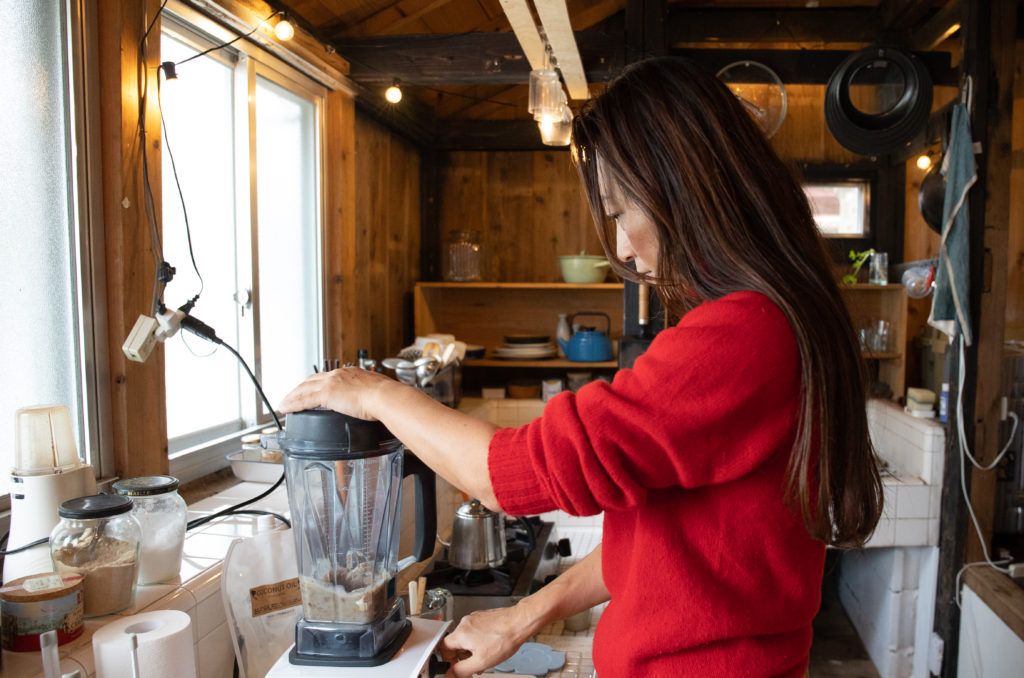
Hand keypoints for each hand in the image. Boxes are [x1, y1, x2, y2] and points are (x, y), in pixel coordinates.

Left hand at [277, 367, 395, 419]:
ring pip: (304, 389)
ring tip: (284, 404)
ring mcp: (331, 383)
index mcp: (351, 373)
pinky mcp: (326, 394)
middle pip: (311, 380)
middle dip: (300, 389)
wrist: (385, 396)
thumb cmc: (387, 398)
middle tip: (291, 397)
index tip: (312, 389)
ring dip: (292, 397)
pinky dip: (293, 404)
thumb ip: (370, 397)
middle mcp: (339, 374)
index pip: (327, 377)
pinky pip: (304, 400)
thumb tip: (374, 407)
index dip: (316, 384)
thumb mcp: (376, 393)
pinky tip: (286, 409)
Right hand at [440, 605, 533, 677]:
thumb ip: (461, 671)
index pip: (444, 649)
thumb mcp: (481, 662)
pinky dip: (480, 642)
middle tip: (475, 666)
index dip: (449, 661)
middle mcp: (465, 623)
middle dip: (464, 657)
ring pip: (467, 639)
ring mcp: (475, 618)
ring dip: (473, 650)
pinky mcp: (483, 617)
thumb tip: (449, 674)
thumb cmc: (504, 638)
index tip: (457, 668)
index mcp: (461, 633)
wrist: (520, 622)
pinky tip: (491, 646)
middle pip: (456, 644)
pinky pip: (475, 632)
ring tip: (486, 657)